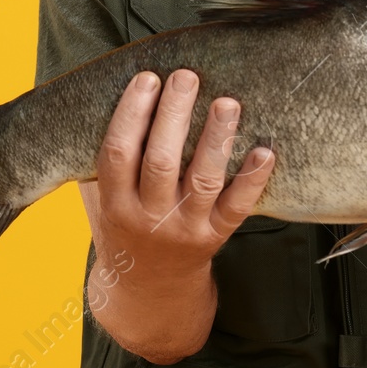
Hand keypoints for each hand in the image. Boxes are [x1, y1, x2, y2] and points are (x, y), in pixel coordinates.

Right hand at [93, 68, 275, 278]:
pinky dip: (252, 180)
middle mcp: (148, 218)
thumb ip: (108, 162)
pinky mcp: (214, 237)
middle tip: (186, 76)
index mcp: (115, 203)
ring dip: (215, 140)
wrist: (149, 290)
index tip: (147, 78)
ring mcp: (184, 229)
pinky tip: (265, 151)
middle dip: (173, 116)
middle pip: (161, 162)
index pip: (118, 153)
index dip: (131, 114)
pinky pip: (236, 208)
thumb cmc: (125, 228)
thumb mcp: (102, 200)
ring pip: (202, 181)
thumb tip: (118, 94)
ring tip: (227, 103)